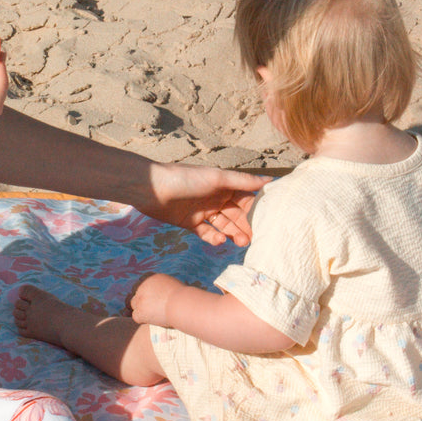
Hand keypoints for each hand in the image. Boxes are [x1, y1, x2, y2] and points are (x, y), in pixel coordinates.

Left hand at [127, 273, 181, 327]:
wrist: (182, 304)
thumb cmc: (183, 296)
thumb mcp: (171, 285)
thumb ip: (161, 287)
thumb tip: (159, 293)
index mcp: (149, 277)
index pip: (142, 284)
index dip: (146, 292)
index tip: (154, 298)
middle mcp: (141, 285)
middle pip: (136, 292)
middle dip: (142, 299)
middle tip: (152, 307)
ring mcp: (139, 298)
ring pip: (133, 304)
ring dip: (141, 309)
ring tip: (154, 314)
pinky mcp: (139, 311)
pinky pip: (135, 316)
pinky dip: (143, 319)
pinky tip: (153, 320)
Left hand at [135, 161, 268, 246]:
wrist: (150, 189)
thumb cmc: (184, 178)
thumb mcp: (216, 178)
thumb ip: (243, 181)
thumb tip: (271, 180)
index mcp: (224, 185)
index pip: (247, 198)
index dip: (257, 210)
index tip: (270, 222)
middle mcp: (216, 197)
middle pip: (237, 215)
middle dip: (246, 226)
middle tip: (254, 239)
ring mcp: (203, 211)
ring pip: (224, 225)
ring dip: (233, 234)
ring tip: (240, 242)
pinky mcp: (190, 223)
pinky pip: (206, 233)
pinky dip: (213, 238)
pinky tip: (217, 240)